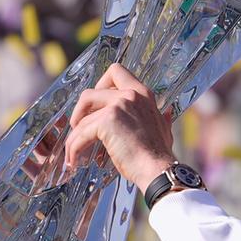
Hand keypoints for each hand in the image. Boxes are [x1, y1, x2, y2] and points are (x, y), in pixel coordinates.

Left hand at [63, 64, 174, 188]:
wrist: (157, 169)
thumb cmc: (159, 154)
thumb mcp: (164, 129)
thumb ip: (162, 117)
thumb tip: (166, 113)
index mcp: (143, 93)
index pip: (116, 71)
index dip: (99, 86)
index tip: (97, 106)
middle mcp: (130, 94)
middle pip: (90, 92)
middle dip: (79, 111)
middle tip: (79, 128)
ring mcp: (119, 105)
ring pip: (82, 117)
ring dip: (74, 135)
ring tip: (73, 150)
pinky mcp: (107, 121)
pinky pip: (81, 133)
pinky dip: (74, 148)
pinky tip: (74, 160)